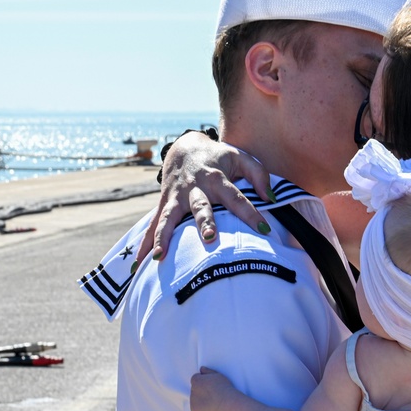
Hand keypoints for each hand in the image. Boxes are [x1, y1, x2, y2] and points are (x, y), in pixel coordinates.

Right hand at [134, 131, 273, 267]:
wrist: (184, 148)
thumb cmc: (218, 157)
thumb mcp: (241, 158)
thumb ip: (259, 175)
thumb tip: (271, 199)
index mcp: (217, 178)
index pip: (237, 198)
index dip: (251, 213)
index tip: (264, 229)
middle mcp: (195, 188)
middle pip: (201, 207)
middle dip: (205, 223)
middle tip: (211, 238)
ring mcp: (177, 197)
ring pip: (169, 218)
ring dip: (165, 236)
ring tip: (161, 256)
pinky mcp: (164, 204)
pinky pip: (153, 224)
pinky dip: (146, 242)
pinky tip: (140, 262)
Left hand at [189, 366, 235, 410]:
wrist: (225, 404)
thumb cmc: (223, 388)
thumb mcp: (218, 375)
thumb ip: (208, 371)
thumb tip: (201, 369)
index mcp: (196, 380)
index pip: (195, 378)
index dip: (203, 381)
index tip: (210, 385)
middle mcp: (192, 390)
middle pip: (195, 389)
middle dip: (201, 391)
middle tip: (212, 393)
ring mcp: (192, 402)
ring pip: (195, 400)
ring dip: (201, 400)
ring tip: (213, 401)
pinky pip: (196, 409)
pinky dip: (202, 409)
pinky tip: (211, 408)